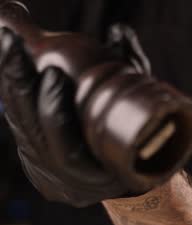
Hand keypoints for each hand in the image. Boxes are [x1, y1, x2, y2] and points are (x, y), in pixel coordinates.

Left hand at [0, 27, 125, 206]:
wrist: (120, 178)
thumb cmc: (134, 145)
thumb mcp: (139, 114)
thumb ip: (132, 75)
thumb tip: (118, 34)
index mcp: (97, 181)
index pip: (65, 152)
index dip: (54, 112)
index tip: (52, 72)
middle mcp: (65, 184)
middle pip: (32, 138)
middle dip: (20, 88)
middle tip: (12, 46)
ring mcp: (46, 176)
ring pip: (20, 131)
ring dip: (10, 87)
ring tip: (8, 49)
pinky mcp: (33, 165)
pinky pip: (18, 130)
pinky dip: (13, 98)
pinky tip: (10, 70)